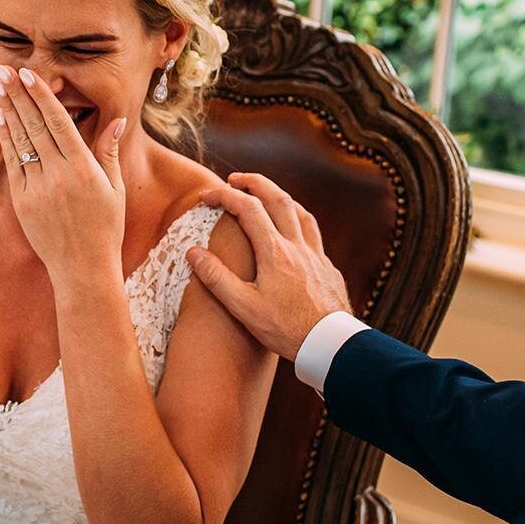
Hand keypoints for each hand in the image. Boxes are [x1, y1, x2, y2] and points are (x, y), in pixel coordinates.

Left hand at [0, 65, 125, 280]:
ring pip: (20, 142)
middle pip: (34, 126)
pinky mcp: (22, 203)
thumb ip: (108, 152)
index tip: (29, 74)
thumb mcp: (115, 189)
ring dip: (7, 111)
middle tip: (4, 70)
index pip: (58, 122)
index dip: (41, 96)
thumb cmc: (105, 228)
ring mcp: (37, 190)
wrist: (83, 269)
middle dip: (18, 95)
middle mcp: (58, 176)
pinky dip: (6, 140)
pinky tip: (0, 119)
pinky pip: (12, 164)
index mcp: (83, 169)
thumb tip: (115, 120)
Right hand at [186, 172, 350, 356]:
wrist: (331, 344)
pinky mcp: (328, 268)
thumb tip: (193, 252)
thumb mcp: (244, 307)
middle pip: (278, 198)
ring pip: (300, 212)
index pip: (247, 209)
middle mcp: (297, 246)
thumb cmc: (286, 329)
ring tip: (266, 196)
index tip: (206, 196)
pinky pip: (313, 233)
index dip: (224, 197)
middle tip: (235, 179)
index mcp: (274, 251)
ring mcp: (316, 255)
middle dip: (255, 183)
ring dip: (280, 197)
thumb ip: (216, 277)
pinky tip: (295, 233)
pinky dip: (299, 221)